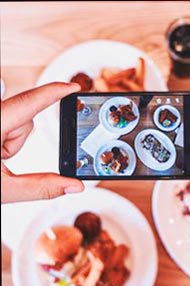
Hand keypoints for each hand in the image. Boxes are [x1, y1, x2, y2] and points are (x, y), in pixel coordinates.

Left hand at [1, 82, 84, 202]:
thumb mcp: (2, 189)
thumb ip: (42, 187)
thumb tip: (74, 185)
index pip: (29, 102)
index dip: (56, 92)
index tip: (74, 86)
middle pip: (24, 119)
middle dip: (19, 141)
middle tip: (0, 160)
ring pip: (17, 125)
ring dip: (11, 143)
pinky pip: (7, 127)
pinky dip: (4, 141)